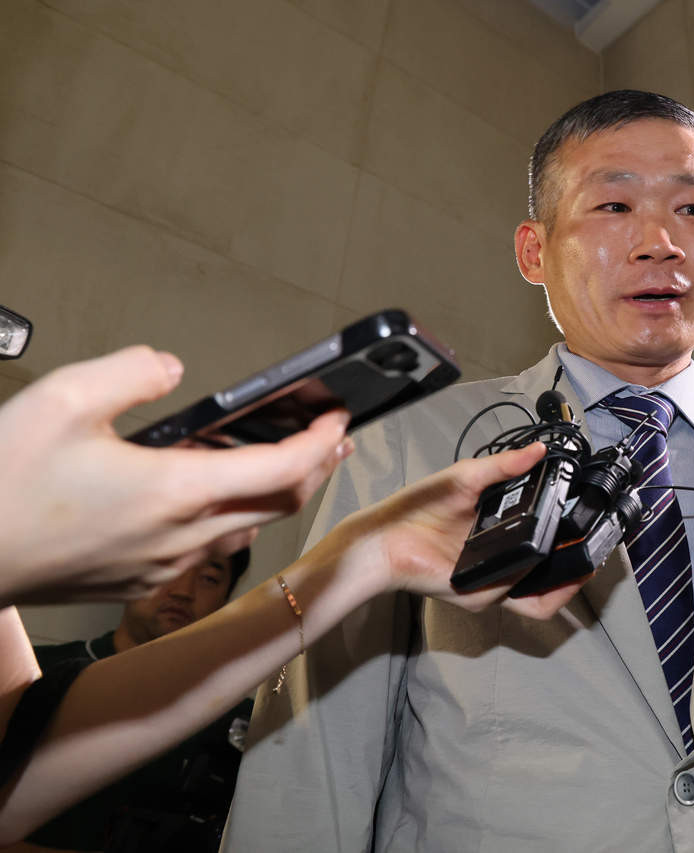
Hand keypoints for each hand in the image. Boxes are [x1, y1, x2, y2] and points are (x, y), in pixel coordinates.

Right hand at [0, 346, 351, 604]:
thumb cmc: (2, 485)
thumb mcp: (62, 399)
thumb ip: (131, 372)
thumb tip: (172, 368)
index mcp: (176, 490)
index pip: (282, 469)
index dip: (320, 443)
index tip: (338, 420)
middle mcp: (182, 536)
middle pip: (281, 505)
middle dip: (317, 469)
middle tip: (332, 440)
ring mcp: (164, 566)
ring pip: (248, 530)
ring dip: (277, 495)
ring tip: (287, 461)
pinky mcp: (141, 581)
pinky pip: (209, 550)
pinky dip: (233, 517)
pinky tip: (217, 495)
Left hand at [329, 442, 589, 619]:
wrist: (384, 535)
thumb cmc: (416, 508)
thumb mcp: (468, 478)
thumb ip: (506, 466)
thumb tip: (538, 450)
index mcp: (498, 535)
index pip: (543, 545)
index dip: (569, 542)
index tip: (587, 525)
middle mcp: (497, 563)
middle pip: (549, 578)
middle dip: (579, 569)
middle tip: (594, 551)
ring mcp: (490, 584)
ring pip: (541, 598)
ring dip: (567, 583)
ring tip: (583, 567)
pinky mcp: (480, 596)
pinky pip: (521, 602)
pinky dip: (542, 591)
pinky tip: (546, 570)